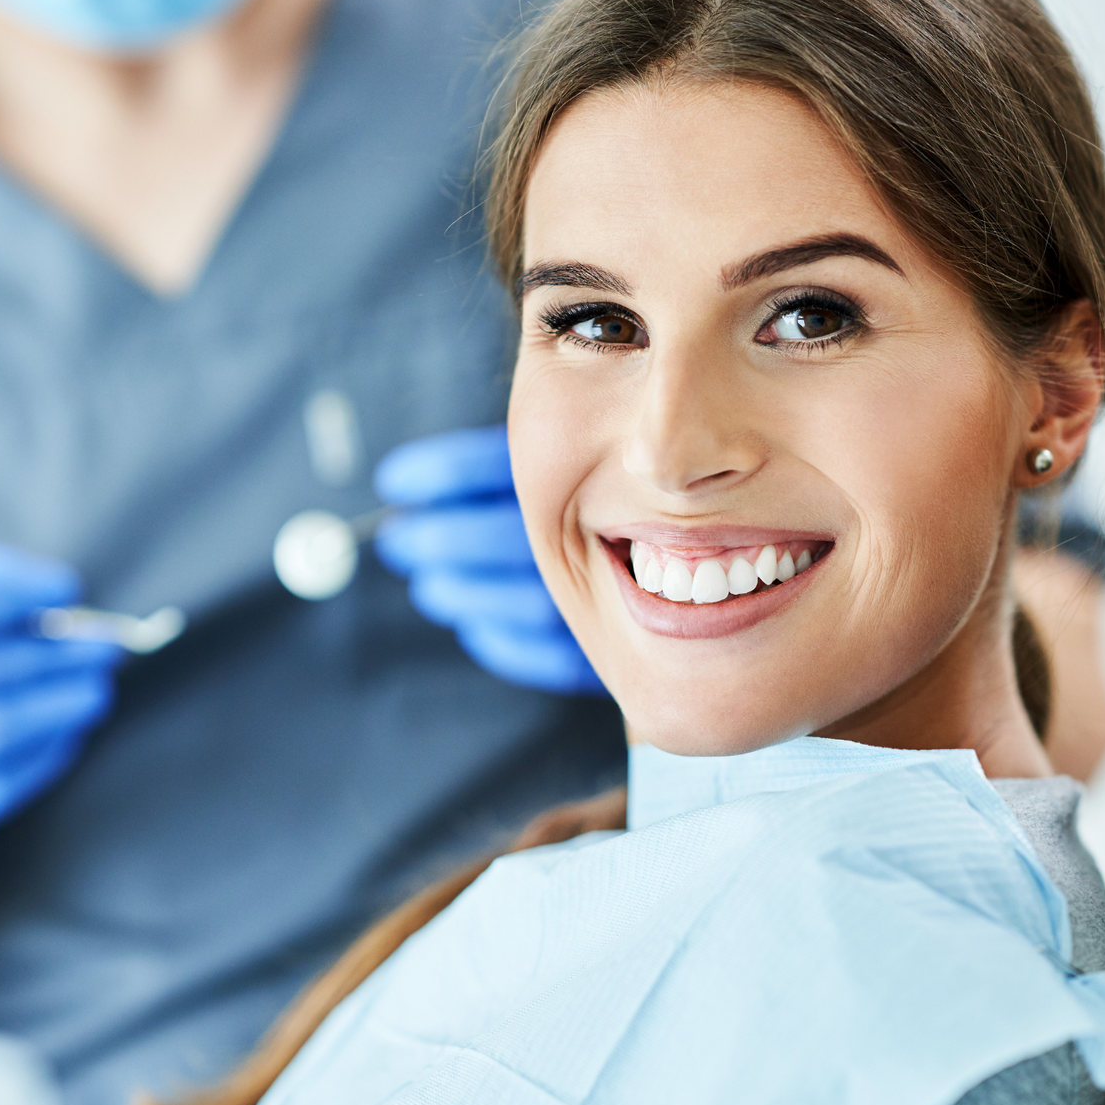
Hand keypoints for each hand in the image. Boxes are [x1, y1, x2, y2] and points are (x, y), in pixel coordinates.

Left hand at [374, 425, 604, 695]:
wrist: (711, 570)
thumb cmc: (627, 493)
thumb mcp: (582, 450)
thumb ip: (522, 456)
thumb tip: (407, 481)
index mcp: (582, 467)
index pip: (485, 467)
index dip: (429, 474)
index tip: (392, 480)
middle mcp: (594, 532)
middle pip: (485, 537)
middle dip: (430, 539)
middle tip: (399, 540)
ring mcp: (602, 598)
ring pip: (508, 600)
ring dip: (457, 593)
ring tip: (431, 586)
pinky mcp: (604, 653)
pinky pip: (536, 654)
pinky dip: (500, 642)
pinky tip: (478, 626)